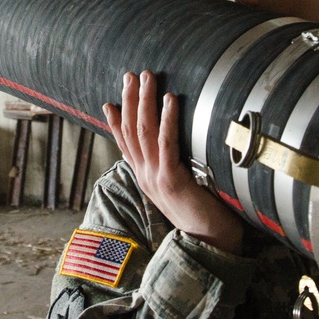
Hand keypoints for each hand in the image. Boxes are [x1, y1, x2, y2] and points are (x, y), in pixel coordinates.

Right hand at [103, 71, 243, 253]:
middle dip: (130, 100)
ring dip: (145, 101)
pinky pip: (167, 143)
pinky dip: (167, 119)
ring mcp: (155, 178)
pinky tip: (170, 99)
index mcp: (145, 178)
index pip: (125, 145)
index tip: (109, 102)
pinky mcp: (171, 180)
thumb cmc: (203, 216)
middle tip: (130, 74)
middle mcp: (145, 176)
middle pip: (131, 131)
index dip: (116, 122)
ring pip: (144, 132)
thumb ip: (173, 170)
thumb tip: (175, 152)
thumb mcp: (181, 189)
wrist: (209, 244)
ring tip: (147, 77)